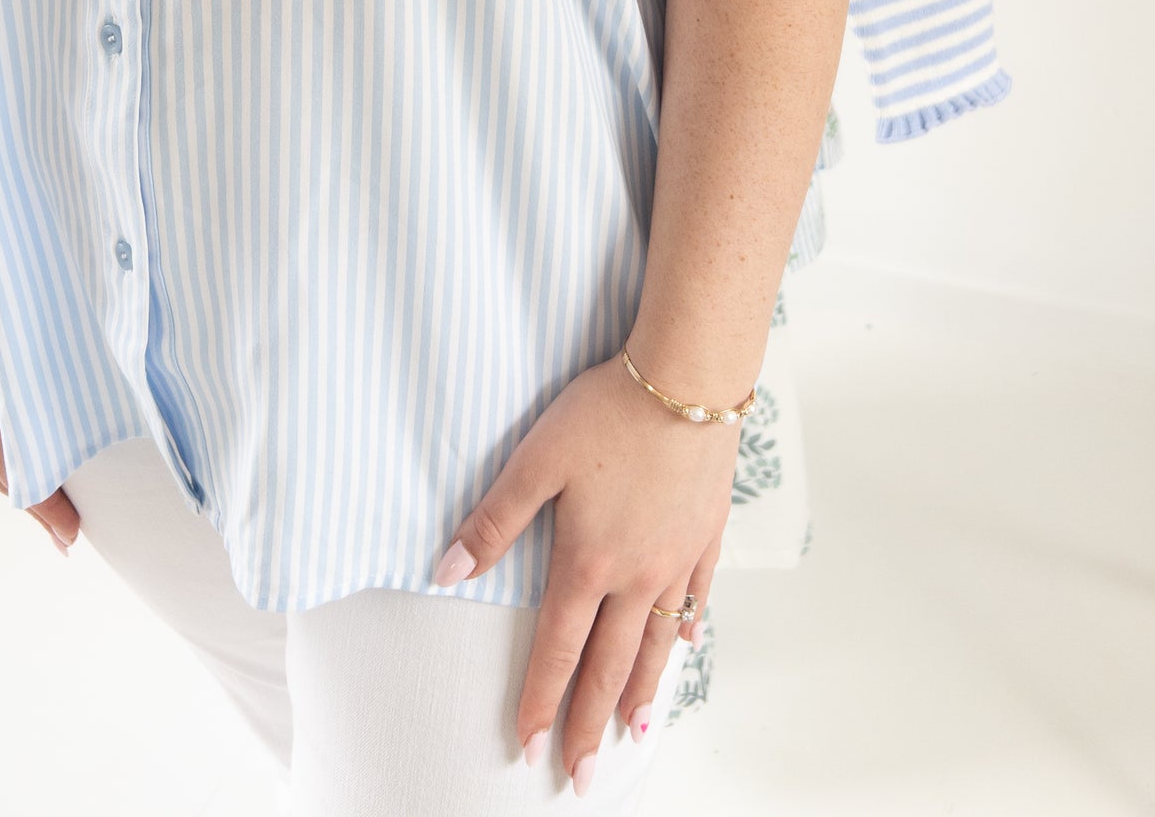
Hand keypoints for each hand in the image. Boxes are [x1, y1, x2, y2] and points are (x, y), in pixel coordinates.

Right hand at [0, 250, 80, 553]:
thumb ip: (12, 388)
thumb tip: (48, 431)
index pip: (18, 475)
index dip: (47, 507)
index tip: (73, 537)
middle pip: (5, 469)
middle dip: (37, 498)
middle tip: (65, 525)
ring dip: (24, 468)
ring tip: (48, 487)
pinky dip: (11, 435)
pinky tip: (19, 427)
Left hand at [431, 348, 738, 792]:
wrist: (687, 379)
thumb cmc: (606, 412)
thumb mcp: (536, 459)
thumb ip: (494, 521)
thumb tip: (448, 570)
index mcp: (589, 561)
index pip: (558, 649)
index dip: (539, 701)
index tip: (528, 746)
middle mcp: (637, 575)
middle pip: (610, 664)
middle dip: (590, 723)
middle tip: (582, 774)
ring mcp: (678, 558)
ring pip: (657, 643)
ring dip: (641, 692)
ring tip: (633, 733)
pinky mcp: (707, 532)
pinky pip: (697, 596)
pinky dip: (687, 630)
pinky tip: (685, 645)